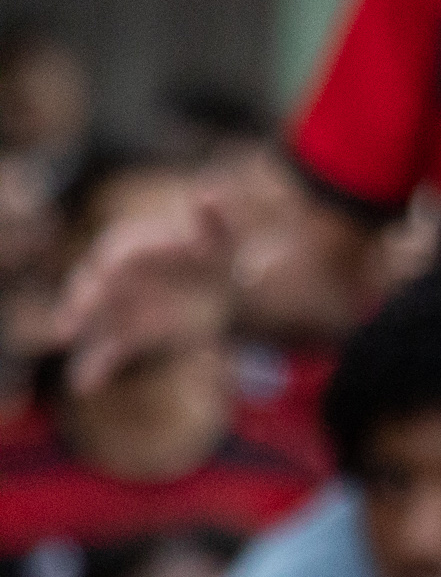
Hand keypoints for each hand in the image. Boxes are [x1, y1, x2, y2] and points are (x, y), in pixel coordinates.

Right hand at [48, 189, 235, 395]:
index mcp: (148, 244)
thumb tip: (208, 193)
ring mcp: (128, 304)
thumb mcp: (226, 241)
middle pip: (98, 283)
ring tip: (68, 342)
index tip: (103, 275)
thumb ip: (216, 220)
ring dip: (82, 331)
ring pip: (97, 317)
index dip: (108, 262)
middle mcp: (130, 274)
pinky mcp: (133, 332)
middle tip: (70, 321)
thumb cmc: (227, 260)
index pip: (118, 249)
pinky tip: (86, 383)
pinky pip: (109, 349)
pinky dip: (97, 365)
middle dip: (83, 299)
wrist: (236, 296)